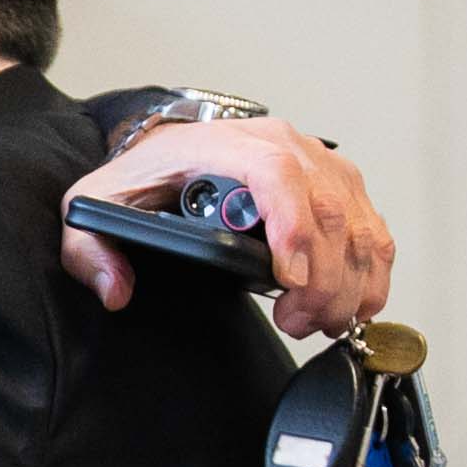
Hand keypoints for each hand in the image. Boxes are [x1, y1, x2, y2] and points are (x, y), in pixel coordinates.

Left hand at [71, 116, 390, 339]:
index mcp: (225, 144)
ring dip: (348, 284)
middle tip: (297, 322)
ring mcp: (318, 163)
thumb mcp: (101, 206)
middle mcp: (281, 144)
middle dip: (321, 279)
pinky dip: (369, 275)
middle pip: (326, 208)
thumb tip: (115, 288)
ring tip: (315, 322)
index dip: (291, 226)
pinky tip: (347, 307)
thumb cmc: (147, 175)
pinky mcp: (341, 185)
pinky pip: (373, 231)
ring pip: (358, 224)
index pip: (275, 172)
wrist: (171, 149)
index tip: (287, 279)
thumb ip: (93, 250)